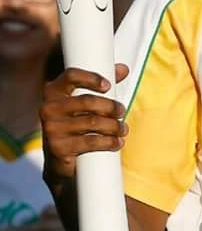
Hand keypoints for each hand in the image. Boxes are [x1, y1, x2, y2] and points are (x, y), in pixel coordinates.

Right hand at [40, 64, 129, 181]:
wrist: (60, 161)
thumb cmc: (76, 124)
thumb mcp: (86, 103)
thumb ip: (103, 84)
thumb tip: (124, 69)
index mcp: (54, 92)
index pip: (71, 76)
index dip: (91, 78)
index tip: (108, 86)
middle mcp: (49, 108)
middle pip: (87, 101)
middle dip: (111, 106)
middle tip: (122, 111)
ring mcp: (52, 129)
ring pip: (93, 122)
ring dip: (114, 125)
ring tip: (123, 129)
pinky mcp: (59, 148)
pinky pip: (90, 142)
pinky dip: (109, 142)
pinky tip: (117, 142)